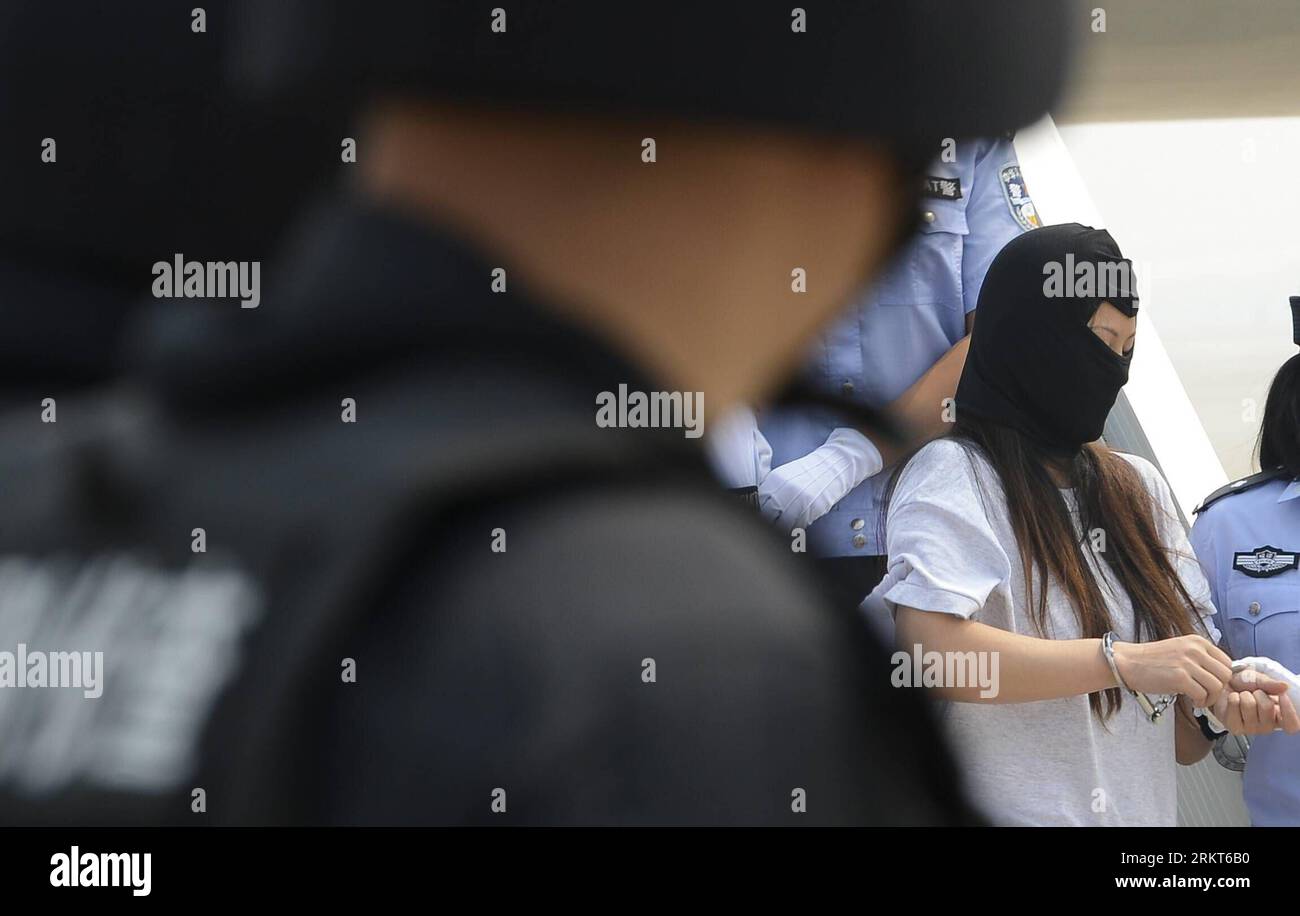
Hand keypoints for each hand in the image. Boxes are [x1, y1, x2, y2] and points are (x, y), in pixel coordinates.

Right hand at [1112, 635, 1232, 707]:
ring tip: (1200, 700)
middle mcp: (1195, 650)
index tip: (1214, 685)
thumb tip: (1220, 675)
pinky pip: (1202, 694)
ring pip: (1217, 686)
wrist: (1127, 663)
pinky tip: (1192, 702)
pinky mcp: (1180, 678)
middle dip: (1220, 689)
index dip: (1224, 677)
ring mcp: (1187, 663)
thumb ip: (1200, 658)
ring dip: (1211, 698)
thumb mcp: (1180, 650)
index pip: (1227, 661)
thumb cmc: (1152, 660)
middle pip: (1226, 675)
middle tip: (1208, 695)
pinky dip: (1200, 702)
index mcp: (1197, 641)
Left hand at [1212, 669, 1299, 735]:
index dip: (1289, 711)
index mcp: (1279, 717)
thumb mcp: (1259, 680)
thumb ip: (1271, 684)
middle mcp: (1268, 726)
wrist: (1223, 685)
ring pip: (1249, 705)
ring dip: (1243, 695)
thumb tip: (1285, 687)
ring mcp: (1251, 729)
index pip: (1292, 725)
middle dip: (1258, 693)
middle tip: (1253, 693)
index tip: (1282, 696)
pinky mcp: (1235, 728)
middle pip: (1267, 708)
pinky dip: (1232, 697)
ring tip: (1242, 696)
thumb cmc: (1244, 685)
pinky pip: (1235, 706)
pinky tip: (1233, 700)